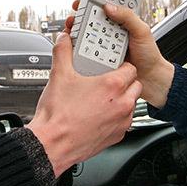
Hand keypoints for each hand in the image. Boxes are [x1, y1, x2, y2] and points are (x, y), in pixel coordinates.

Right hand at [27, 32, 141, 176]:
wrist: (52, 145)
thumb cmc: (58, 116)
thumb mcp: (59, 76)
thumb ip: (63, 52)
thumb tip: (63, 40)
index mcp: (113, 86)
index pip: (130, 67)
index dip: (121, 65)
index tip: (112, 66)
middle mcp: (122, 104)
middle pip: (135, 85)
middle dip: (124, 81)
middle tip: (107, 80)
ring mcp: (122, 122)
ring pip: (131, 103)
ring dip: (122, 99)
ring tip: (102, 97)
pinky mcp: (117, 136)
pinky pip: (124, 121)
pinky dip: (116, 116)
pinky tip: (99, 114)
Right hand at [65, 0, 173, 108]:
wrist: (150, 78)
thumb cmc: (149, 55)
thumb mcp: (142, 31)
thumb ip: (128, 16)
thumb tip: (110, 7)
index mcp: (121, 21)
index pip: (104, 7)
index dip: (91, 3)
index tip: (80, 2)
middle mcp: (111, 32)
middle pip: (91, 21)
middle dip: (79, 18)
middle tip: (73, 20)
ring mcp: (105, 45)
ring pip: (87, 36)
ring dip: (78, 34)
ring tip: (74, 34)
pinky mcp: (101, 58)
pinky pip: (88, 52)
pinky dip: (81, 50)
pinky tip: (77, 49)